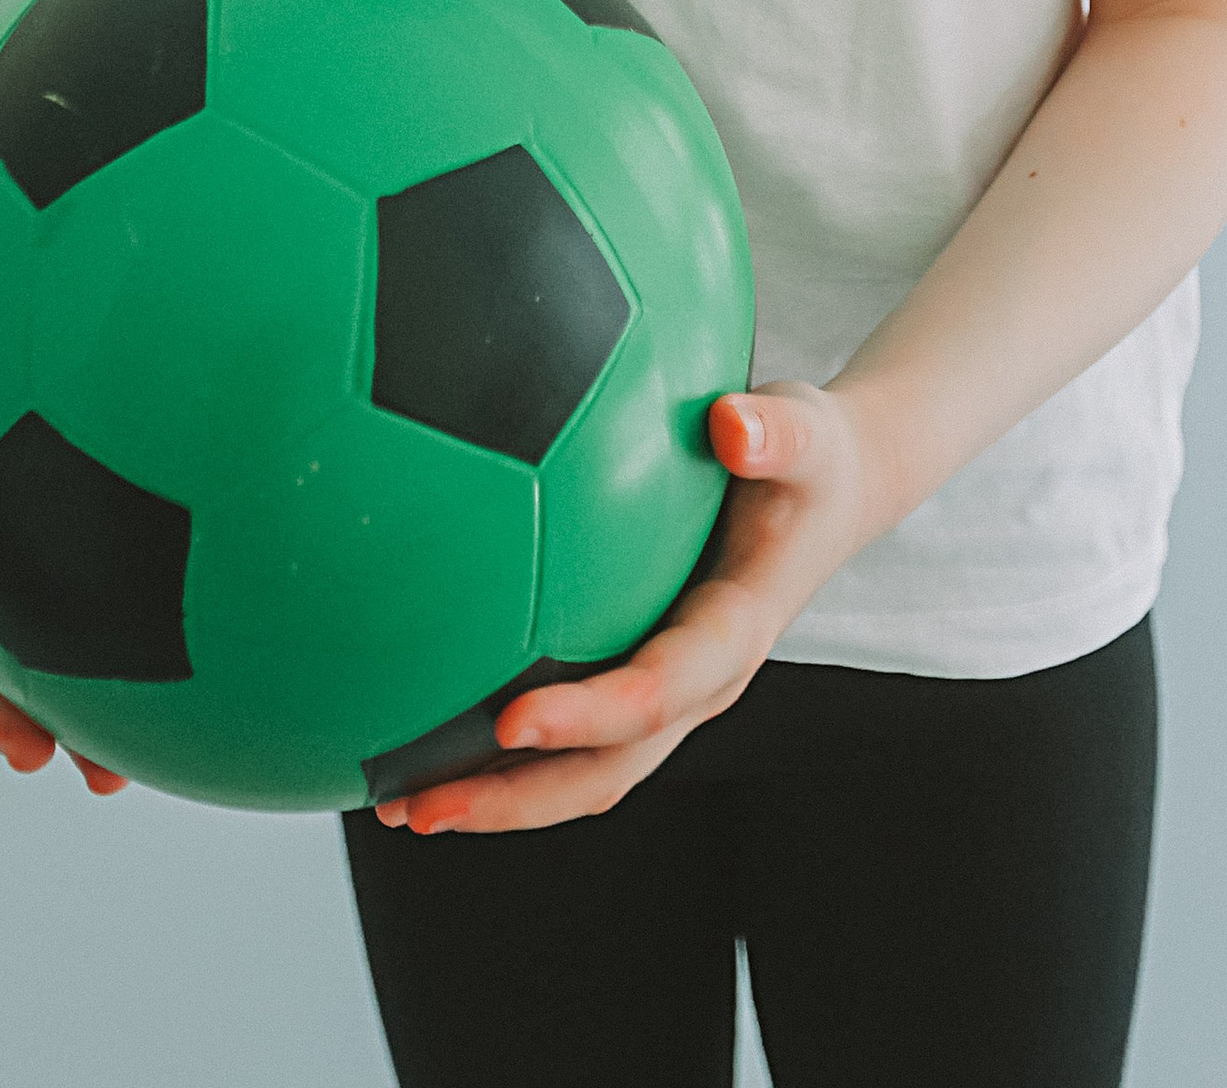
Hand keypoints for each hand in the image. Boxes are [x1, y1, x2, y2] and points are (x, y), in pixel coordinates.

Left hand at [371, 381, 881, 835]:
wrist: (833, 491)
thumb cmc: (808, 455)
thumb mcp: (806, 431)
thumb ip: (772, 429)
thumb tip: (730, 423)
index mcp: (734, 636)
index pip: (656, 692)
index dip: (588, 716)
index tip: (510, 720)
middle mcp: (695, 684)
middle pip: (603, 770)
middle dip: (513, 799)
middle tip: (417, 803)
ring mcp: (663, 689)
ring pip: (579, 771)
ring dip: (492, 796)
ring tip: (393, 798)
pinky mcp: (634, 672)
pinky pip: (566, 731)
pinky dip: (495, 747)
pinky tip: (420, 721)